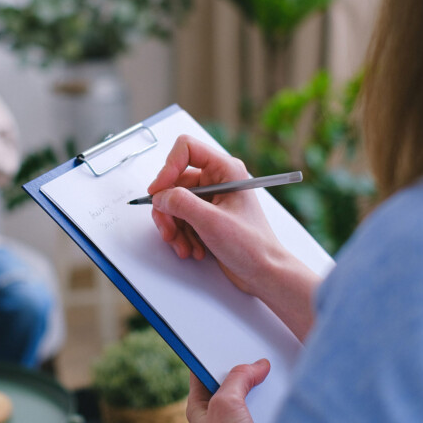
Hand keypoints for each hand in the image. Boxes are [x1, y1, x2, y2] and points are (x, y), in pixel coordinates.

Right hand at [149, 135, 320, 338]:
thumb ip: (181, 203)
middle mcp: (217, 179)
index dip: (168, 167)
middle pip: (174, 182)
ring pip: (174, 203)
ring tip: (185, 247)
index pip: (186, 149)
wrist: (264, 273)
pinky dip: (181, 235)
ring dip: (174, 227)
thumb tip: (160, 196)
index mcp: (226, 169)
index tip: (158, 191)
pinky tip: (192, 249)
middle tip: (169, 231)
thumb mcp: (211, 222)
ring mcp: (211, 198)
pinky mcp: (206, 215)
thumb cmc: (251, 245)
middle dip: (168, 210)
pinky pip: (180, 218)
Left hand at [187, 359, 269, 422]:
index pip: (203, 369)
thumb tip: (258, 366)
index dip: (215, 354)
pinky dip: (268, 405)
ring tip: (269, 374)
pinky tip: (276, 397)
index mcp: (199, 404)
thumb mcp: (226, 404)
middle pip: (229, 380)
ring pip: (247, 396)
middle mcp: (215, 412)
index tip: (228, 342)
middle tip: (256, 357)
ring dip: (258, 388)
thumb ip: (238, 378)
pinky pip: (260, 411)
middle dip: (242, 370)